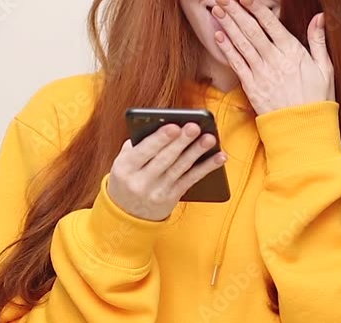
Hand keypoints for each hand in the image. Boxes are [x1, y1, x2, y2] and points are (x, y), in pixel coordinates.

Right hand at [107, 122, 227, 220]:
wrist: (127, 215)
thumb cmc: (128, 178)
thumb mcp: (122, 163)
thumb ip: (136, 145)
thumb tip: (163, 125)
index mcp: (124, 168)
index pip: (143, 151)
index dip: (160, 139)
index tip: (174, 126)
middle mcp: (140, 182)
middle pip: (164, 159)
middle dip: (181, 142)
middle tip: (195, 127)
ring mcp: (157, 192)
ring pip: (180, 168)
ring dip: (197, 152)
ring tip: (209, 138)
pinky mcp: (172, 198)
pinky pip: (191, 180)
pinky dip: (207, 168)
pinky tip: (218, 157)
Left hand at [211, 0, 334, 114]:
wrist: (304, 129)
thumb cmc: (318, 98)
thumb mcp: (325, 68)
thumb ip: (318, 41)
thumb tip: (320, 16)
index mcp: (293, 52)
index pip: (272, 25)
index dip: (257, 9)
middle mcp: (275, 60)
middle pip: (252, 31)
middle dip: (236, 11)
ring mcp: (261, 74)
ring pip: (241, 44)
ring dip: (228, 25)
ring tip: (217, 9)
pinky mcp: (251, 87)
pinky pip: (236, 64)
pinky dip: (227, 48)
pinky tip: (218, 35)